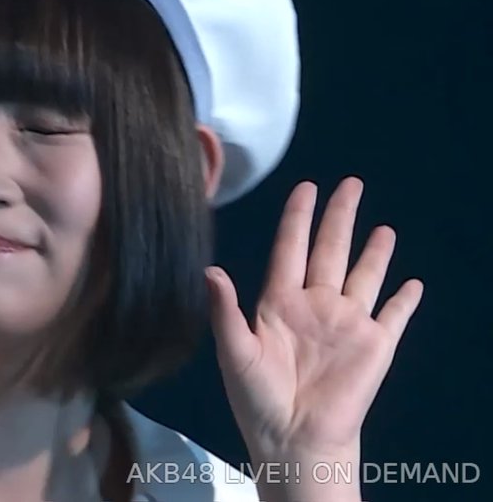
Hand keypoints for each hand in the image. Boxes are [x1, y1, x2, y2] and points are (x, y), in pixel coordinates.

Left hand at [206, 178, 422, 471]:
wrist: (292, 439)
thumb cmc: (256, 398)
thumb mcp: (234, 352)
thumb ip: (224, 310)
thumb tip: (210, 270)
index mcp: (278, 302)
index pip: (290, 248)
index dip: (298, 217)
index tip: (305, 186)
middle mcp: (315, 306)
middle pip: (330, 250)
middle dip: (340, 216)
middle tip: (351, 183)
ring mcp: (347, 324)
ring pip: (364, 276)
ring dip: (375, 252)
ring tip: (383, 227)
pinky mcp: (375, 346)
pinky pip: (394, 315)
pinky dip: (405, 298)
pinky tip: (413, 282)